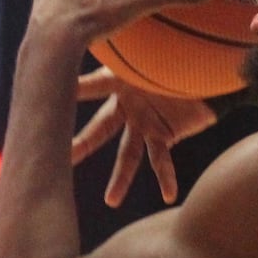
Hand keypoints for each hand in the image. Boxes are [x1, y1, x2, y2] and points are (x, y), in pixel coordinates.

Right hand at [71, 67, 217, 204]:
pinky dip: (166, 178)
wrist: (208, 67)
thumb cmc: (174, 56)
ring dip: (120, 178)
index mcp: (118, 84)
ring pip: (129, 155)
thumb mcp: (146, 58)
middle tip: (64, 159)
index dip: (76, 91)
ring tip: (111, 201)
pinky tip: (169, 195)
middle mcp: (128, 106)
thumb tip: (85, 62)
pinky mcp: (166, 135)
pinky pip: (163, 160)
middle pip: (101, 130)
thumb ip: (117, 64)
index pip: (92, 87)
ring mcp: (146, 123)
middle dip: (83, 146)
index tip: (49, 99)